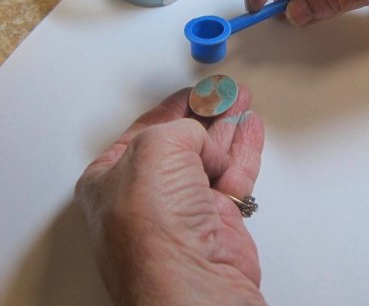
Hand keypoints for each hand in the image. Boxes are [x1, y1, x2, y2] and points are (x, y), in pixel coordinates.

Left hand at [75, 85, 264, 304]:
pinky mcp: (217, 218)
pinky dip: (244, 148)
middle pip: (182, 139)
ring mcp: (183, 207)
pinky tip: (250, 127)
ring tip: (241, 99)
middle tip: (223, 92)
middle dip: (206, 112)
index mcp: (112, 177)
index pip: (146, 129)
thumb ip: (179, 127)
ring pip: (211, 154)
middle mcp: (147, 193)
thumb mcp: (156, 149)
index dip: (173, 105)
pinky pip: (233, 173)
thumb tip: (203, 141)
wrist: (193, 284)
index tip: (194, 90)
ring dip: (229, 124)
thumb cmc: (155, 227)